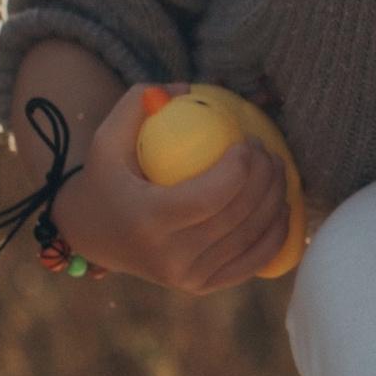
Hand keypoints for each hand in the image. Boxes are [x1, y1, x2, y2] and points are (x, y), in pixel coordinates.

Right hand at [58, 80, 293, 292]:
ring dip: (276, 200)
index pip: (211, 197)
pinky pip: (251, 263)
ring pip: (250, 238)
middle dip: (265, 178)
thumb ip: (138, 102)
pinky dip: (275, 236)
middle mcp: (169, 258)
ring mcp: (187, 278)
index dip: (242, 169)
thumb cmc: (105, 179)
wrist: (92, 236)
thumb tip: (185, 88)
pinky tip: (282, 208)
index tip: (246, 143)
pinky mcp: (201, 287)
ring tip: (277, 170)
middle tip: (268, 152)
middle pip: (237, 216)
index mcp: (148, 221)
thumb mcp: (107, 138)